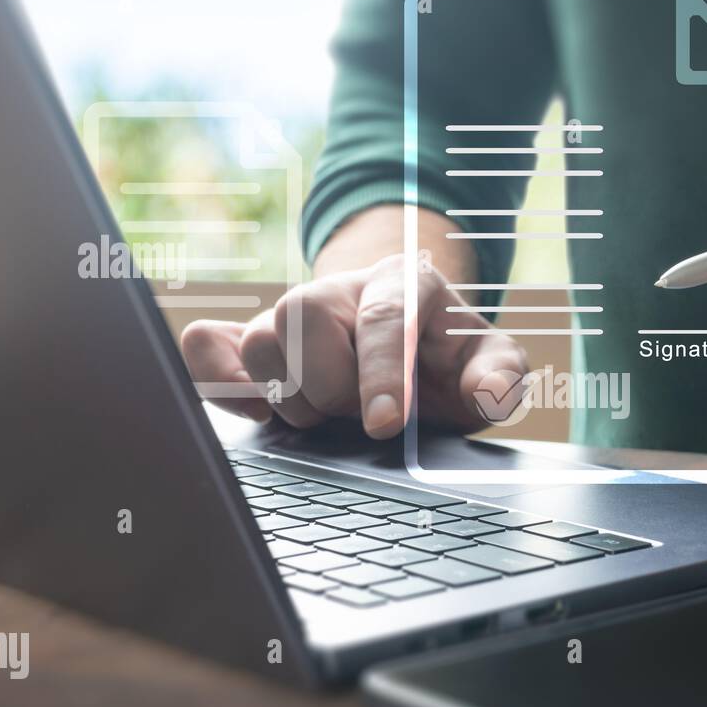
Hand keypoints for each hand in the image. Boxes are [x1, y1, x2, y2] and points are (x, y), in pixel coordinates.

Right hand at [180, 207, 526, 437]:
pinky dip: (219, 380)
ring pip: (258, 338)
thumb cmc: (450, 362)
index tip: (383, 423)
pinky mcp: (249, 338)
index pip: (381, 316)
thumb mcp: (490, 365)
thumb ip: (500, 376)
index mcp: (405, 282)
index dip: (380, 373)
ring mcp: (290, 311)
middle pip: (303, 316)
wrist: (408, 354)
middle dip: (332, 384)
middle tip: (360, 413)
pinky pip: (206, 345)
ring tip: (328, 411)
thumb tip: (488, 394)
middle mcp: (340, 288)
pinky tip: (258, 407)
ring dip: (289, 394)